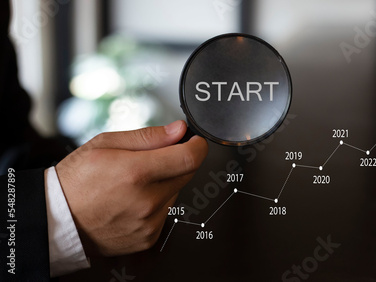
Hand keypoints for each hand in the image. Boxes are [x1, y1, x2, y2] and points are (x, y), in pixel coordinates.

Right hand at [55, 120, 207, 256]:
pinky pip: (165, 213)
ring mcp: (149, 222)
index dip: (197, 146)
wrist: (58, 219)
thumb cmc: (76, 180)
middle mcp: (146, 201)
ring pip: (176, 193)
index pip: (188, 158)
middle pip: (186, 174)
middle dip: (177, 162)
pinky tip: (133, 201)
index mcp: (135, 173)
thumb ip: (148, 137)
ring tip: (134, 184)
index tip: (195, 141)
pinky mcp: (149, 237)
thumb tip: (178, 130)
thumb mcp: (105, 144)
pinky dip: (156, 204)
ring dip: (165, 184)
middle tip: (152, 160)